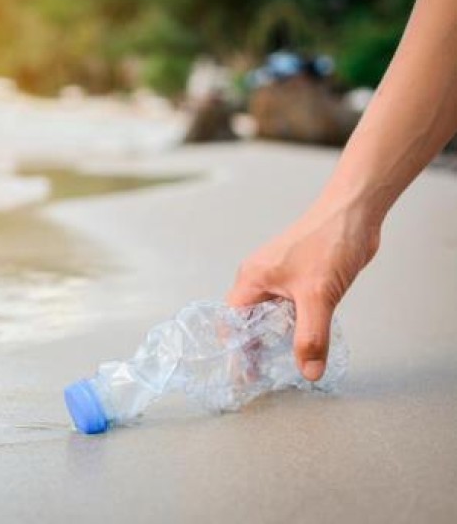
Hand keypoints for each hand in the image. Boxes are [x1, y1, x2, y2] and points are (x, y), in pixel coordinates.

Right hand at [227, 201, 380, 380]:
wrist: (356, 212)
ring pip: (271, 316)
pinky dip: (294, 327)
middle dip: (254, 348)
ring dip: (277, 338)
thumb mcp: (318, 296)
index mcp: (252, 279)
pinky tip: (306, 340)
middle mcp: (260, 279)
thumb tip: (308, 371)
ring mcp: (280, 278)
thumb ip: (311, 337)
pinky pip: (289, 310)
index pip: (232, 322)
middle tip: (265, 376)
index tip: (246, 376)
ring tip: (283, 364)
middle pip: (248, 321)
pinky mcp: (300, 278)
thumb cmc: (329, 241)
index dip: (237, 349)